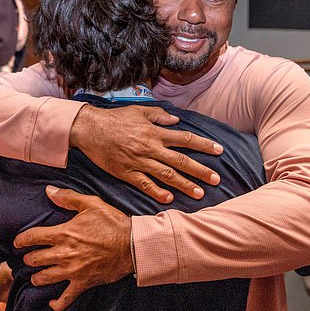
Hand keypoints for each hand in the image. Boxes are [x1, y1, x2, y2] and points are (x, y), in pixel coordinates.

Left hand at [14, 186, 132, 310]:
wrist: (132, 245)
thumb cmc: (113, 223)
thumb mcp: (92, 204)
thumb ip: (68, 198)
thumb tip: (48, 191)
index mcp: (64, 234)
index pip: (33, 237)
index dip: (21, 240)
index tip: (18, 242)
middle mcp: (64, 254)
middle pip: (34, 259)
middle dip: (29, 258)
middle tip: (29, 257)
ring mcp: (72, 271)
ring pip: (44, 278)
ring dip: (36, 276)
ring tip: (36, 274)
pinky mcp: (83, 283)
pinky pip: (65, 299)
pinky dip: (56, 303)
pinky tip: (51, 303)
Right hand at [69, 105, 222, 202]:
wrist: (90, 129)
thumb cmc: (115, 118)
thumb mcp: (139, 111)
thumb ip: (159, 115)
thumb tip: (177, 120)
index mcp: (155, 132)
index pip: (185, 139)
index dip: (203, 145)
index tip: (219, 150)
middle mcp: (150, 148)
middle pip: (181, 161)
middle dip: (200, 170)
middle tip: (216, 179)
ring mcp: (139, 162)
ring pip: (166, 175)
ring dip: (184, 185)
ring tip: (199, 194)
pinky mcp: (126, 172)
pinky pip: (145, 184)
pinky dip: (157, 192)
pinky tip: (169, 199)